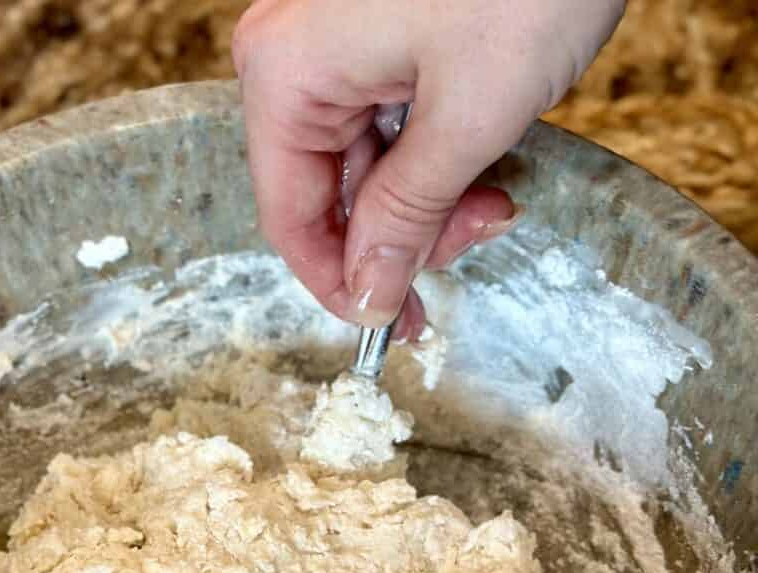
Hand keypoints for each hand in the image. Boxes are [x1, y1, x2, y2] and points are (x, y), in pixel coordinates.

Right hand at [233, 0, 625, 338]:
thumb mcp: (469, 113)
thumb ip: (408, 215)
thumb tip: (367, 294)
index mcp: (287, 74)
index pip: (290, 218)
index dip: (341, 283)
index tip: (393, 322)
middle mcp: (295, 61)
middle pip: (330, 196)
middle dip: (404, 236)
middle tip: (477, 239)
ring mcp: (334, 47)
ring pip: (365, 170)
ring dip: (430, 202)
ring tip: (495, 199)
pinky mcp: (376, 40)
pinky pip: (389, 129)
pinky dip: (436, 160)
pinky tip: (482, 163)